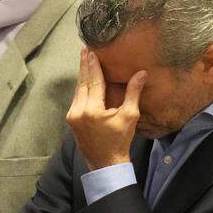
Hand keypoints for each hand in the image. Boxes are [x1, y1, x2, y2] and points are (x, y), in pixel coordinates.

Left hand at [66, 47, 146, 169]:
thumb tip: (141, 73)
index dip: (93, 65)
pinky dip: (81, 88)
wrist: (105, 163)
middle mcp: (78, 111)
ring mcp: (72, 116)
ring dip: (82, 76)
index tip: (91, 50)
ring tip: (84, 60)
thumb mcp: (129, 116)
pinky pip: (76, 99)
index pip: (93, 81)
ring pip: (78, 90)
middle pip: (82, 83)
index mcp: (92, 110)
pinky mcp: (71, 120)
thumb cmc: (120, 141)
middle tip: (84, 49)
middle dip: (84, 66)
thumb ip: (132, 93)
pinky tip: (84, 80)